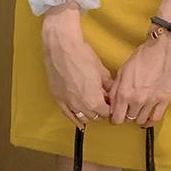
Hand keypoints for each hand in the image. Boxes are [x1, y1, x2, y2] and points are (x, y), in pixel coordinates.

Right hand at [41, 8, 113, 125]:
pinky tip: (79, 123)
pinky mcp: (58, 98)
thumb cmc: (81, 55)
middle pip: (95, 116)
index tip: (111, 102)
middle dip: (101, 111)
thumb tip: (112, 91)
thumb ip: (108, 86)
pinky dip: (74, 119)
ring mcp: (67, 103)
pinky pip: (67, 114)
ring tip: (92, 105)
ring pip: (82, 116)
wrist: (62, 47)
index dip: (110, 107)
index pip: (107, 113)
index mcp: (94, 100)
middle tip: (103, 102)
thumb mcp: (101, 71)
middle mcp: (80, 105)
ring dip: (89, 113)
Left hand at [108, 26, 170, 126]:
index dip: (114, 118)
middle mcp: (136, 100)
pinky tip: (147, 119)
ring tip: (137, 112)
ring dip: (137, 118)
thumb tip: (111, 102)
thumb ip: (115, 89)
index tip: (116, 116)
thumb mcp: (122, 71)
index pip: (116, 117)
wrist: (162, 50)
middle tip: (126, 112)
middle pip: (127, 120)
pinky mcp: (164, 100)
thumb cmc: (142, 57)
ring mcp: (151, 101)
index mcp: (123, 93)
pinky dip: (150, 121)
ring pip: (140, 121)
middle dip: (125, 117)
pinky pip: (156, 118)